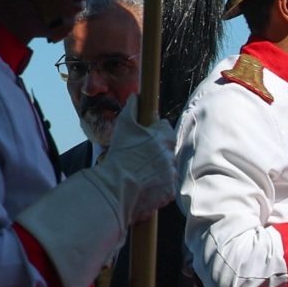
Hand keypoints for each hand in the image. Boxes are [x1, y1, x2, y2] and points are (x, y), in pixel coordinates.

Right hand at [102, 100, 179, 218]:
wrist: (116, 184)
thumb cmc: (119, 153)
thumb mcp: (124, 125)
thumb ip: (132, 108)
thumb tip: (136, 96)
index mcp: (164, 137)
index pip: (165, 129)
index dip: (155, 132)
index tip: (146, 137)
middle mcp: (171, 154)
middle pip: (165, 150)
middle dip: (155, 153)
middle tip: (138, 158)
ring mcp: (171, 173)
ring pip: (166, 169)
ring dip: (156, 171)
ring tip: (138, 174)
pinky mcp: (170, 191)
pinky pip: (166, 188)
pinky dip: (156, 187)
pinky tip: (142, 186)